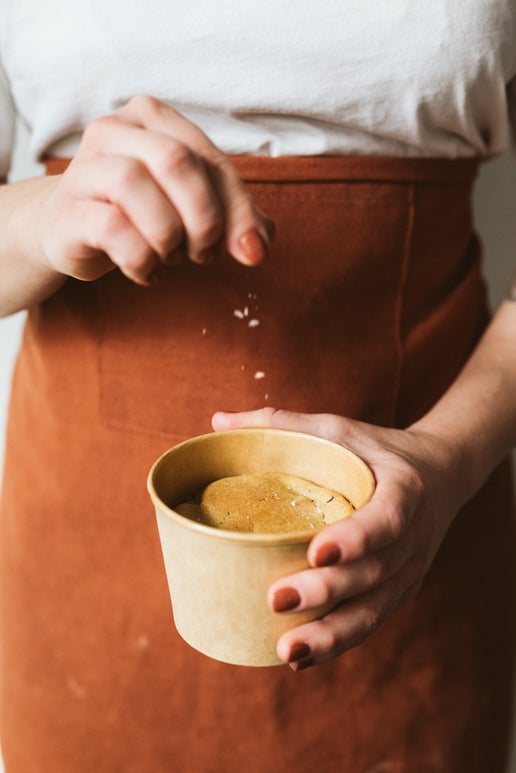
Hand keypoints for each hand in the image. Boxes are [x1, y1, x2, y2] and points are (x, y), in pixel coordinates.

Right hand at [36, 95, 272, 284]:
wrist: (71, 231)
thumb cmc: (141, 213)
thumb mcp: (193, 206)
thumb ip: (237, 219)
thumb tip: (256, 249)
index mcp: (152, 118)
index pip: (210, 158)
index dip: (238, 209)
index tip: (248, 250)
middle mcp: (114, 130)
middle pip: (176, 161)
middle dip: (203, 219)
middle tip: (202, 253)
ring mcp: (84, 167)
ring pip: (135, 184)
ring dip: (168, 236)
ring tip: (170, 256)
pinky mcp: (69, 210)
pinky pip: (112, 228)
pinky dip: (141, 259)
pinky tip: (145, 271)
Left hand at [212, 408, 471, 669]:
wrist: (440, 474)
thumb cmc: (377, 450)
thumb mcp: (339, 428)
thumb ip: (283, 423)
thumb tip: (218, 421)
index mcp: (405, 489)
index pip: (388, 517)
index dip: (357, 538)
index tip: (316, 551)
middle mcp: (414, 536)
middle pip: (375, 573)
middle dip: (327, 592)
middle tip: (276, 600)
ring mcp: (410, 570)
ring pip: (375, 610)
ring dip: (332, 634)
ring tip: (287, 649)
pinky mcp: (400, 592)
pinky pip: (371, 622)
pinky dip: (339, 642)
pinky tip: (301, 657)